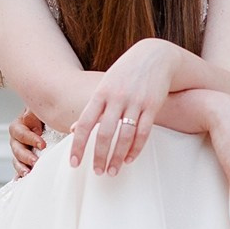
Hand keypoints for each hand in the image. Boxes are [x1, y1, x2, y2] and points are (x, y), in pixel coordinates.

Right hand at [9, 111, 45, 177]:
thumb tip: (35, 127)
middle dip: (25, 156)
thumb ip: (33, 114)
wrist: (49, 123)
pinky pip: (20, 169)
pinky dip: (20, 176)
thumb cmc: (44, 115)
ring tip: (28, 174)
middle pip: (16, 149)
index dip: (30, 138)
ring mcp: (20, 151)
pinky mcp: (24, 161)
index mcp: (19, 125)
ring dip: (22, 168)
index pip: (20, 132)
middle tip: (35, 162)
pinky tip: (21, 182)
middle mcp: (17, 139)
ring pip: (17, 160)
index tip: (42, 144)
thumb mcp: (39, 111)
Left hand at [69, 37, 174, 174]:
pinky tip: (130, 159)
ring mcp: (136, 102)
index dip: (78, 145)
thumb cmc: (126, 73)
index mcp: (102, 93)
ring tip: (113, 171)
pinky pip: (143, 132)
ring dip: (118, 157)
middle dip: (100, 156)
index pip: (86, 123)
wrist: (155, 56)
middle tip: (98, 172)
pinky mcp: (153, 106)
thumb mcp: (105, 85)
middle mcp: (117, 98)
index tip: (74, 163)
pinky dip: (136, 148)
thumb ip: (93, 107)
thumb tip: (75, 128)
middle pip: (105, 133)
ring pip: (125, 136)